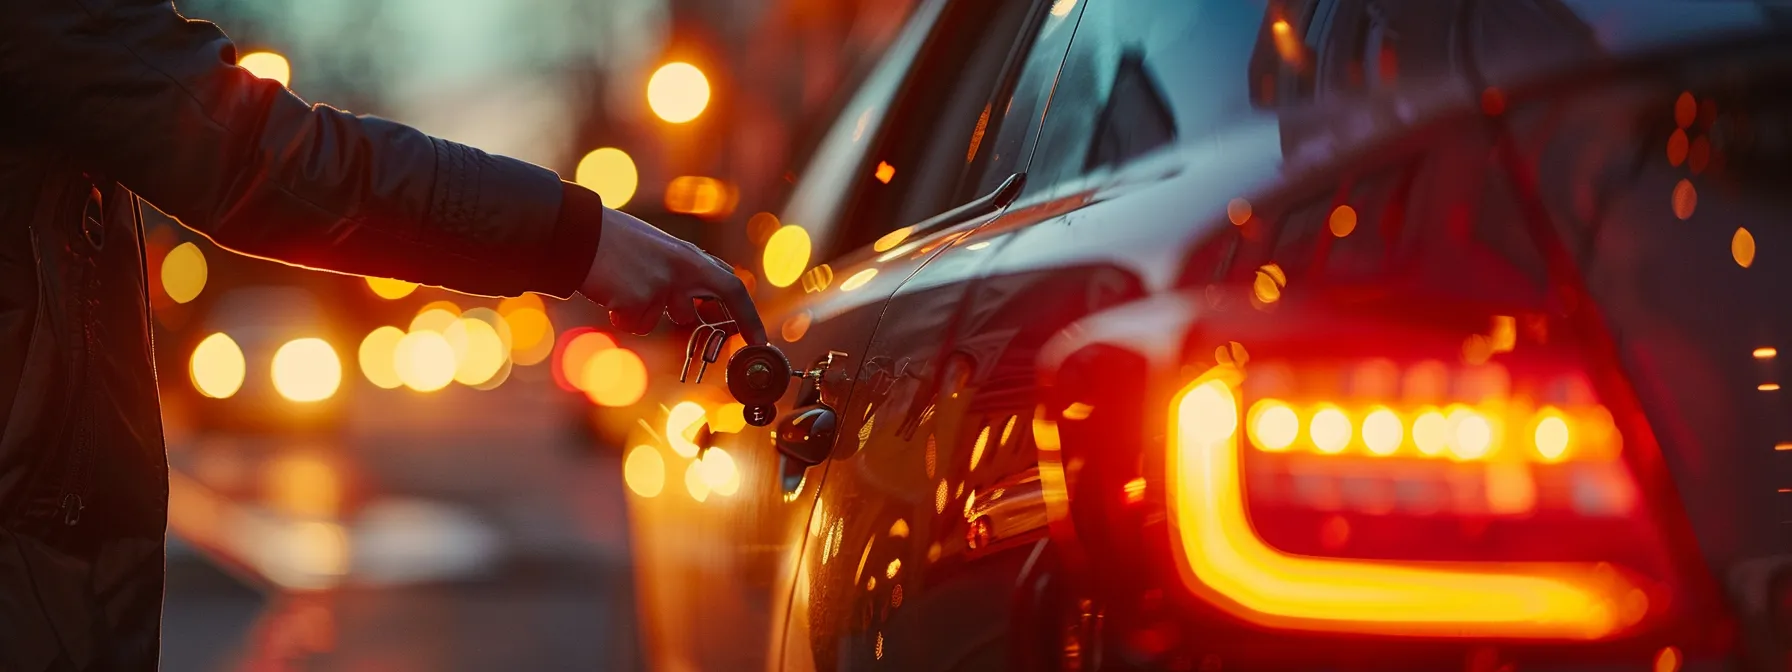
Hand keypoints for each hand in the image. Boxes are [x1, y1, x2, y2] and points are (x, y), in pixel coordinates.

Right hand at [580, 207, 767, 344]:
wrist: (579, 232)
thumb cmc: (614, 241)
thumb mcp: (658, 250)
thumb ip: (680, 274)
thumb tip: (692, 306)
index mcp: (689, 257)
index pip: (732, 286)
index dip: (748, 316)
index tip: (759, 340)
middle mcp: (682, 271)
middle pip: (702, 310)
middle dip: (710, 328)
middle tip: (723, 345)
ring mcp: (662, 286)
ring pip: (656, 322)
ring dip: (639, 313)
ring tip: (621, 286)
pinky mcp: (639, 299)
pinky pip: (634, 324)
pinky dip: (620, 315)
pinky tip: (609, 292)